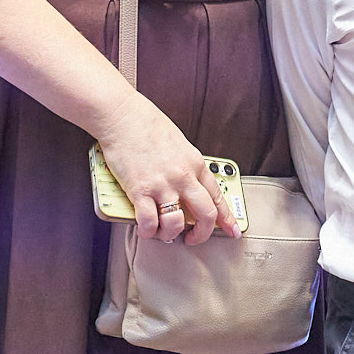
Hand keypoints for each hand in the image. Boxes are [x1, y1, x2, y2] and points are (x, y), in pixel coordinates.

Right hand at [92, 95, 237, 244]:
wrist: (122, 115)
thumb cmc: (146, 124)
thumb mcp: (179, 144)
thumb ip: (185, 167)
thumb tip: (187, 187)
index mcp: (195, 164)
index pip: (218, 197)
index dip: (227, 218)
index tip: (231, 230)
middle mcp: (183, 176)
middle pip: (206, 215)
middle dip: (203, 234)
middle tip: (194, 238)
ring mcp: (162, 184)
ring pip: (176, 224)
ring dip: (170, 234)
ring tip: (163, 232)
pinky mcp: (140, 190)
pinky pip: (148, 222)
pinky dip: (147, 231)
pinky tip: (145, 228)